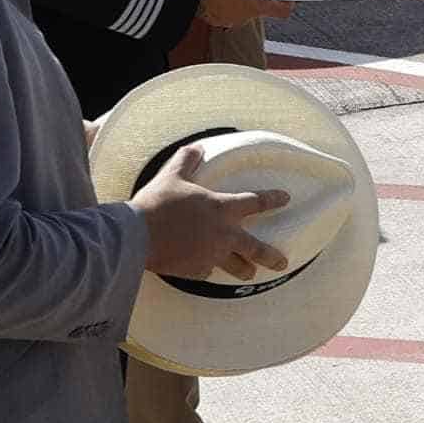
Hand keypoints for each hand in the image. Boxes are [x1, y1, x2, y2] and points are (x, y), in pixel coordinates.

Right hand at [133, 150, 282, 280]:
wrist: (137, 235)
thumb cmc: (157, 203)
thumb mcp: (172, 176)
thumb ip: (186, 161)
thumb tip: (196, 148)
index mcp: (222, 208)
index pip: (256, 202)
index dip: (273, 199)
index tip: (286, 199)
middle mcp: (224, 234)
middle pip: (256, 248)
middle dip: (272, 256)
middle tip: (282, 262)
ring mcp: (212, 255)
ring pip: (236, 267)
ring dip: (245, 270)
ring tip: (251, 274)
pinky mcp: (196, 270)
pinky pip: (206, 271)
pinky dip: (206, 269)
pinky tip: (204, 269)